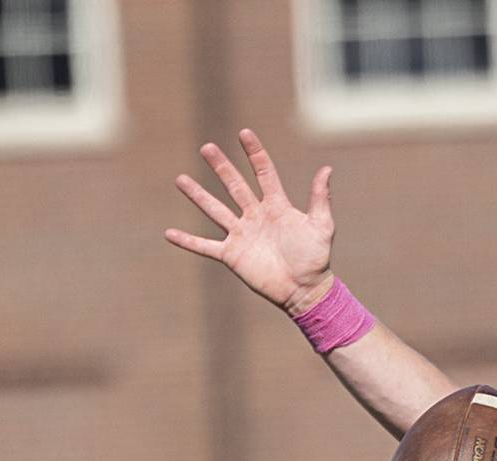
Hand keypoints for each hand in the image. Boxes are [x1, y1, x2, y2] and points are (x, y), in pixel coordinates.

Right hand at [166, 129, 336, 315]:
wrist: (304, 291)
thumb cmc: (316, 259)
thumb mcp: (321, 226)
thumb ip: (320, 198)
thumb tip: (327, 169)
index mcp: (276, 206)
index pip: (264, 173)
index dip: (255, 154)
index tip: (244, 133)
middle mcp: (255, 216)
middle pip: (235, 185)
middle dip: (221, 167)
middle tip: (207, 147)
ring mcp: (242, 235)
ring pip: (215, 210)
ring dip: (197, 195)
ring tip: (180, 179)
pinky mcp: (232, 255)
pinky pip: (205, 246)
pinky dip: (188, 241)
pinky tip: (169, 234)